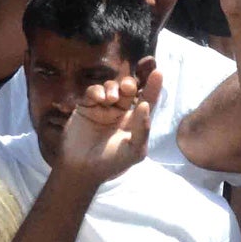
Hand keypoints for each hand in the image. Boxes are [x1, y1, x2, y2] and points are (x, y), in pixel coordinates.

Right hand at [57, 64, 161, 184]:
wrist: (82, 169)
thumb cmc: (111, 162)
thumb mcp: (134, 150)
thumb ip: (143, 129)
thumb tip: (145, 105)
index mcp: (134, 120)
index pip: (146, 100)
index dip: (152, 87)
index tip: (158, 73)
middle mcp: (120, 112)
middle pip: (128, 89)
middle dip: (129, 83)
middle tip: (128, 88)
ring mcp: (102, 108)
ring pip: (111, 87)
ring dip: (113, 88)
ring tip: (111, 99)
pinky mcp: (85, 108)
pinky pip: (92, 92)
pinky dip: (96, 91)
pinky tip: (99, 99)